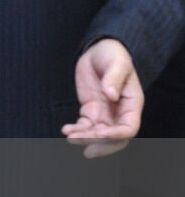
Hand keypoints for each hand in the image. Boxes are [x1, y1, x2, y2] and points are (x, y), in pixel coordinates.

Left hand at [61, 38, 141, 157]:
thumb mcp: (117, 63)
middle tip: (82, 145)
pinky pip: (85, 125)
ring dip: (84, 138)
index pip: (128, 128)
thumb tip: (111, 95)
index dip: (115, 135)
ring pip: (98, 134)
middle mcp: (120, 113)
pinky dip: (76, 130)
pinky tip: (65, 129)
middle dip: (99, 144)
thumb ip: (114, 78)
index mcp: (132, 104)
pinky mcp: (91, 110)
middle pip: (113, 137)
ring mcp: (105, 113)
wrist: (99, 50)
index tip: (99, 134)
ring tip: (69, 137)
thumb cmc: (113, 55)